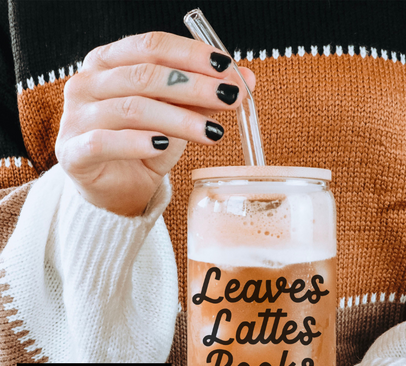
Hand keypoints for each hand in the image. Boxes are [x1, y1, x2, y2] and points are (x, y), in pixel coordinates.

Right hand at [55, 32, 254, 215]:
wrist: (116, 190)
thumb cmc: (143, 148)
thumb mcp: (177, 120)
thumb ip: (203, 99)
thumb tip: (244, 80)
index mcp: (109, 63)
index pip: (152, 47)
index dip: (192, 55)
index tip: (228, 69)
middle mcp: (88, 83)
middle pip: (145, 75)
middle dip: (195, 87)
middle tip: (231, 99)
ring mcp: (77, 117)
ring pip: (133, 108)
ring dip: (179, 120)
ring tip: (213, 133)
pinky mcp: (73, 152)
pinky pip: (105, 142)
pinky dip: (137, 143)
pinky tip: (163, 146)